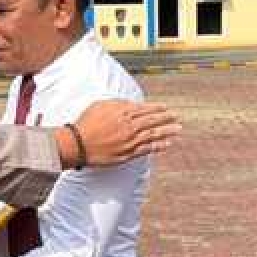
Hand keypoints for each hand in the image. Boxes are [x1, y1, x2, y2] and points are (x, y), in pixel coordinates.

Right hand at [63, 100, 181, 167]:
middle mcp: (129, 126)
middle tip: (176, 117)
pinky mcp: (128, 153)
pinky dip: (159, 146)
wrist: (77, 144)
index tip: (166, 108)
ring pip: (153, 135)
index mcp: (123, 113)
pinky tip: (168, 143)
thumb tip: (131, 104)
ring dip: (168, 131)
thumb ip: (117, 103)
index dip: (157, 108)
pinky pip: (147, 149)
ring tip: (178, 129)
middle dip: (166, 118)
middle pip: (152, 121)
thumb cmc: (85, 123)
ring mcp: (130, 141)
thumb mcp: (100, 105)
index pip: (145, 109)